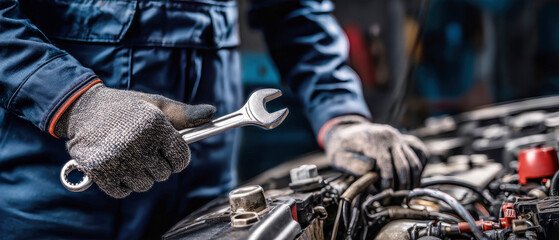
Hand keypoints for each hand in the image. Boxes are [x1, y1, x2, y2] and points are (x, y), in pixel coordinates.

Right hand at [54, 83, 215, 197]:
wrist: (82, 108)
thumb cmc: (126, 107)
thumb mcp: (156, 105)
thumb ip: (185, 113)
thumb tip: (212, 113)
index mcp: (156, 125)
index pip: (181, 159)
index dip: (177, 158)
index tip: (168, 153)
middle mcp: (138, 143)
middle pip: (164, 174)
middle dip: (157, 164)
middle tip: (142, 148)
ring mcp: (118, 158)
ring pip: (145, 185)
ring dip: (139, 175)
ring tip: (128, 155)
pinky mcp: (100, 171)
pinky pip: (123, 191)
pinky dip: (121, 184)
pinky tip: (115, 165)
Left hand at [322, 116, 427, 189]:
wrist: (346, 130)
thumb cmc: (341, 146)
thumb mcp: (338, 157)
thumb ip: (353, 166)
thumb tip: (371, 176)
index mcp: (373, 140)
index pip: (386, 166)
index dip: (387, 185)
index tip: (383, 198)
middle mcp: (389, 137)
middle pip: (404, 166)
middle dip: (401, 187)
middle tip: (395, 201)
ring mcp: (398, 137)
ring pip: (414, 162)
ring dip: (412, 181)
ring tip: (404, 196)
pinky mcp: (404, 139)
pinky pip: (420, 153)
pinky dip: (419, 168)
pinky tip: (411, 180)